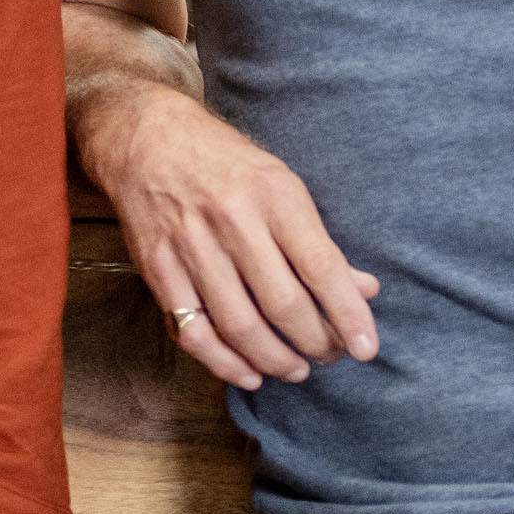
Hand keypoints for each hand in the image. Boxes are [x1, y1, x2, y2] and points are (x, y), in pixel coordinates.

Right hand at [94, 83, 379, 393]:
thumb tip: (365, 290)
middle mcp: (233, 221)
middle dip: (316, 343)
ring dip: (275, 360)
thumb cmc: (227, 166)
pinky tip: (250, 373)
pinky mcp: (158, 269)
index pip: (321, 268)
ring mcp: (191, 247)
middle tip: (331, 355)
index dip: (348, 314)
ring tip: (297, 369)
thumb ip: (320, 242)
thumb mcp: (282, 186)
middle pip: (283, 305)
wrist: (147, 139)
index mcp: (274, 195)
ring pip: (240, 327)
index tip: (366, 347)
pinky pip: (194, 333)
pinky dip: (225, 363)